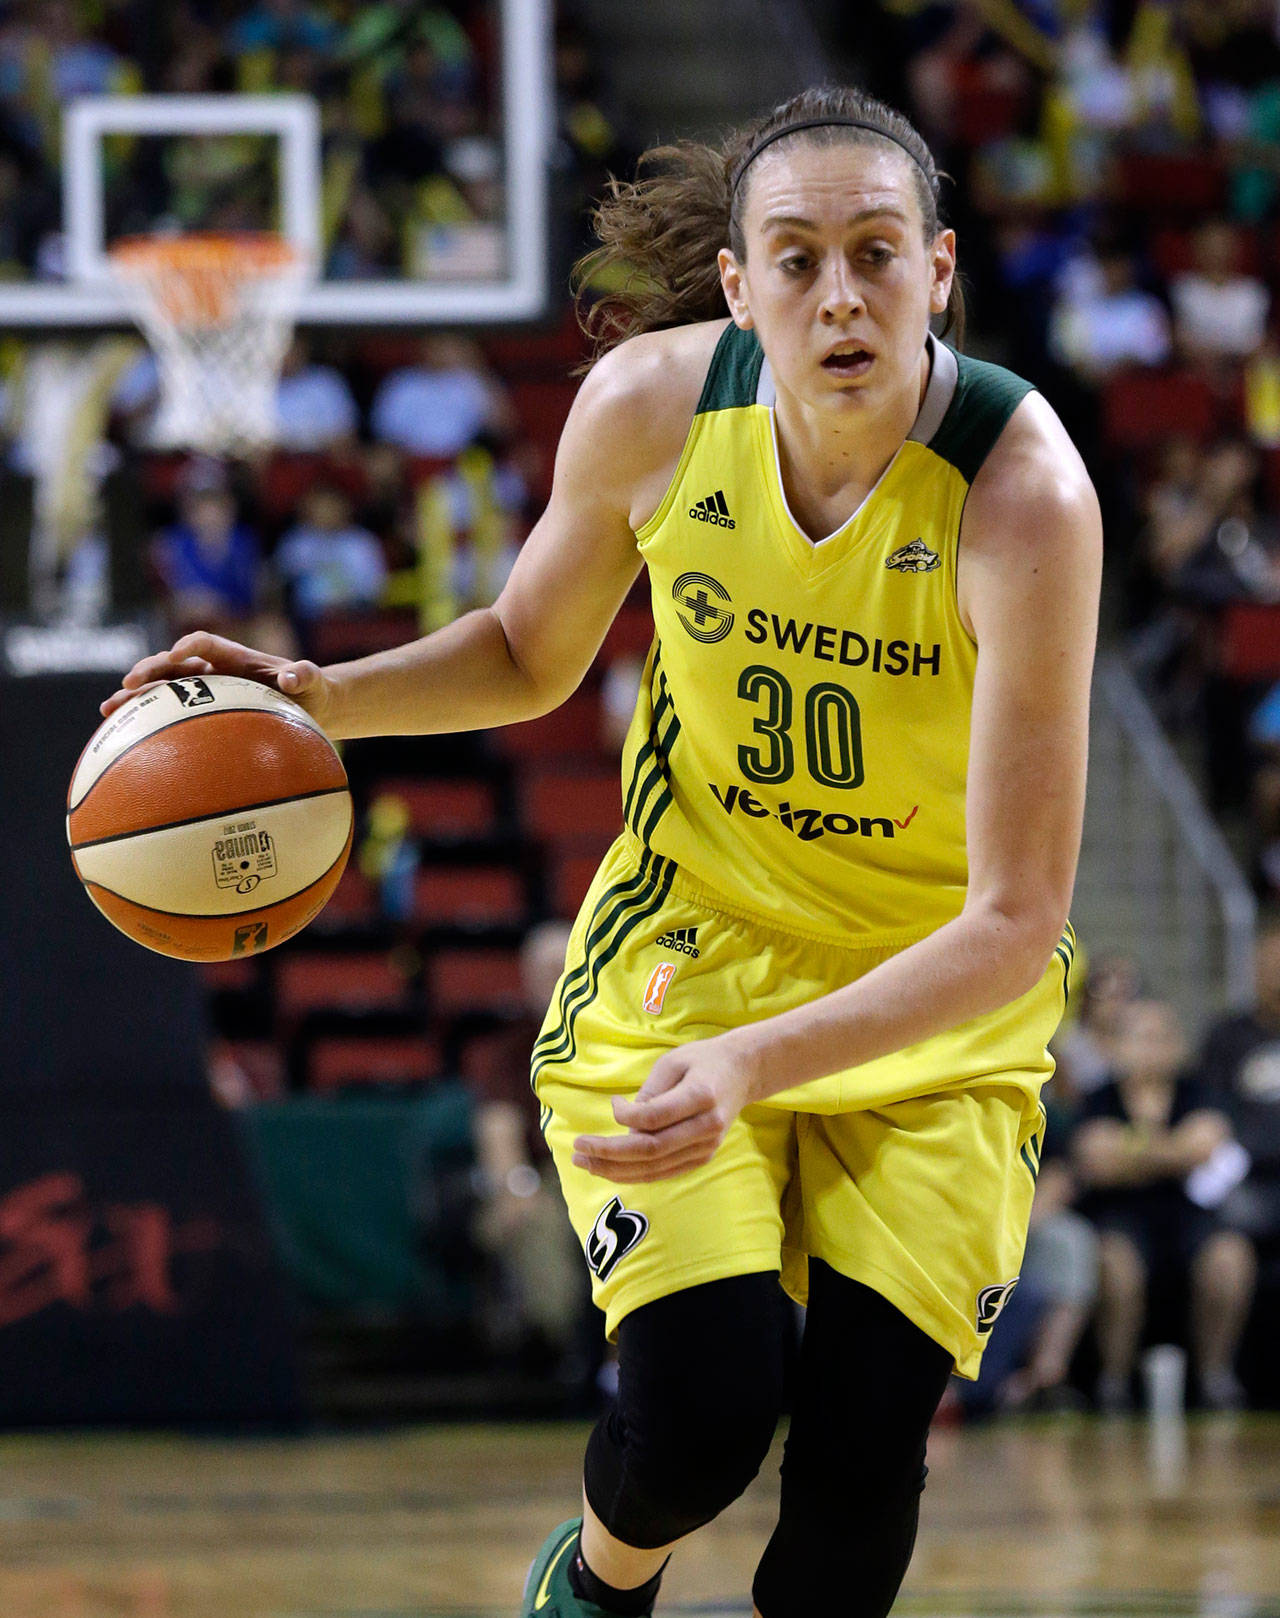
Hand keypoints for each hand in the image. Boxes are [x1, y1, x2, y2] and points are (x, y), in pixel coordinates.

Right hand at [100, 630, 336, 727]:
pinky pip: (166, 713)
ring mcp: (202, 690)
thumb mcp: (312, 682)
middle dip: (150, 669)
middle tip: (129, 681)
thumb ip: (304, 674)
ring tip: (109, 708)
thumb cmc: (308, 690)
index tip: (178, 654)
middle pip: (173, 663)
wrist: (304, 706)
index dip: (191, 645)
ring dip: (134, 695)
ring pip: (161, 688)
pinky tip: (120, 734)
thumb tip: (293, 676)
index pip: (208, 643)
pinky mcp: (198, 712)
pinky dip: (144, 719)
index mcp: (234, 657)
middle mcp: (212, 670)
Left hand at [573, 1034, 756, 1182]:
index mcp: (701, 1097)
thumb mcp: (673, 1062)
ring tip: (585, 1162)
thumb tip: (625, 1124)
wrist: (742, 1073)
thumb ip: (650, 1093)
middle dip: (609, 1153)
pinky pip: (664, 1172)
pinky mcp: (702, 1157)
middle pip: (651, 1150)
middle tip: (578, 1148)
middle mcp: (706, 1128)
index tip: (612, 1102)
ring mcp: (706, 1147)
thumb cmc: (702, 1061)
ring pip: (655, 1168)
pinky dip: (634, 1173)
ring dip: (615, 1169)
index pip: (655, 1118)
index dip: (626, 1116)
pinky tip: (609, 1169)